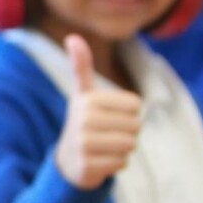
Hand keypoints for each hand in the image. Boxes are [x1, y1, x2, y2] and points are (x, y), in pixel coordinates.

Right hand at [54, 35, 140, 190]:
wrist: (67, 160)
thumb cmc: (84, 122)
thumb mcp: (83, 94)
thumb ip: (81, 66)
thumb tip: (72, 36)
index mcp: (87, 100)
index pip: (136, 106)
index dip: (128, 113)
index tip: (107, 116)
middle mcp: (83, 120)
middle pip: (135, 126)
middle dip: (126, 132)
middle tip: (106, 134)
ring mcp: (83, 144)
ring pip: (130, 145)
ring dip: (123, 149)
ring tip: (104, 147)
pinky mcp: (87, 166)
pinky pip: (122, 163)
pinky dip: (116, 164)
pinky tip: (100, 161)